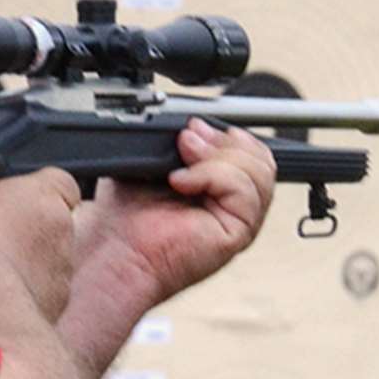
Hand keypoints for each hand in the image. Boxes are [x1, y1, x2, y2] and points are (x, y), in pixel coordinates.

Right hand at [0, 167, 80, 321]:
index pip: (60, 183)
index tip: (17, 202)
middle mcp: (65, 227)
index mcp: (46, 191)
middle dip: (32, 232)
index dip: (40, 193)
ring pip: (50, 260)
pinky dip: (24, 294)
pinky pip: (42, 292)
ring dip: (28, 264)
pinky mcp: (58, 300)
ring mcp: (64, 266)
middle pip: (56, 223)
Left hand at [75, 118, 276, 303]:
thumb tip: (196, 126)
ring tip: (182, 165)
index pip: (252, 151)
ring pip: (259, 171)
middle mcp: (234, 205)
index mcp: (221, 188)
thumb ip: (179, 142)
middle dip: (223, 141)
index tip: (193, 128)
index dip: (227, 133)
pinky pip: (245, 190)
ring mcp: (240, 221)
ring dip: (217, 157)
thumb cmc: (126, 218)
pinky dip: (212, 176)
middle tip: (186, 142)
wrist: (117, 251)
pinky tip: (181, 183)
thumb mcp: (153, 164)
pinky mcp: (238, 234)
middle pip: (261, 157)